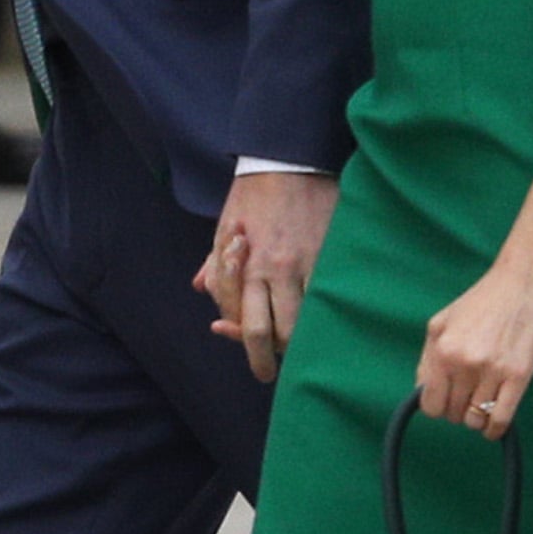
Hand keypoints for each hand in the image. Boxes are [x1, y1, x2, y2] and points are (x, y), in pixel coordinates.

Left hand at [195, 170, 338, 381]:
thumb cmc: (254, 193)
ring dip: (298, 343)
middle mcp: (276, 270)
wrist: (289, 159)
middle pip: (274, 333)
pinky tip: (322, 322)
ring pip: (306, 323)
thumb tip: (201, 288)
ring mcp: (308, 265)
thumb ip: (216, 263)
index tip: (244, 349)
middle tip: (267, 374)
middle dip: (267, 361)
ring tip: (297, 353)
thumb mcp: (223, 226)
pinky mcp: (331, 256)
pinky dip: (323, 315)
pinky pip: (328, 298)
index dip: (241, 341)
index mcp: (247, 266)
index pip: (244, 322)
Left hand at [415, 178, 532, 438]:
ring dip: (477, 418)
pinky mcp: (519, 376)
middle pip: (453, 414)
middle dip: (457, 410)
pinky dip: (494, 429)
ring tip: (482, 402)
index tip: (447, 399)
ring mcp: (493, 371)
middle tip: (468, 396)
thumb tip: (423, 392)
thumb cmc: (481, 302)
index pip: (430, 405)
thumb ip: (427, 360)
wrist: (522, 282)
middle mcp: (465, 364)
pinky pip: (501, 419)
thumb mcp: (441, 323)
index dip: (437, 406)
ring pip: (476, 419)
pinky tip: (493, 425)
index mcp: (443, 351)